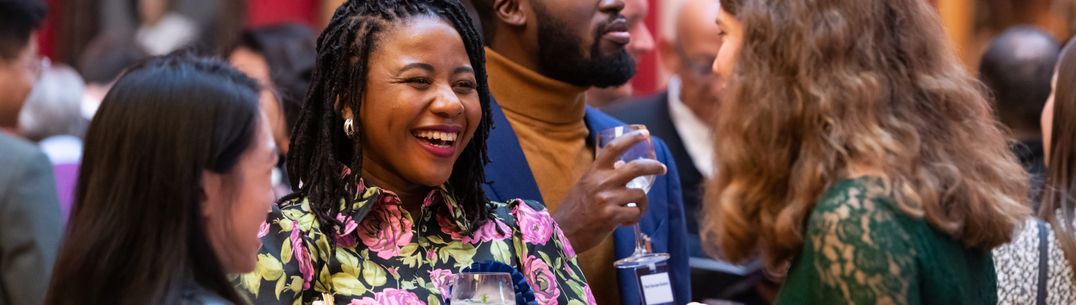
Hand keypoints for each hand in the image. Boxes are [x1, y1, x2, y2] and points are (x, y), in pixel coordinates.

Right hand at [552, 130, 666, 252]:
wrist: (561, 233)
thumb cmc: (574, 210)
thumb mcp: (585, 185)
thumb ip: (602, 176)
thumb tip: (622, 164)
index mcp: (593, 172)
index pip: (614, 148)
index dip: (631, 138)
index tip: (645, 134)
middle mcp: (601, 182)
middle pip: (636, 167)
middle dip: (654, 166)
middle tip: (662, 168)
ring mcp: (606, 199)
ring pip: (640, 194)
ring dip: (642, 204)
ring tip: (634, 210)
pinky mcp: (611, 217)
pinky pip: (635, 214)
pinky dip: (635, 218)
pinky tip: (624, 222)